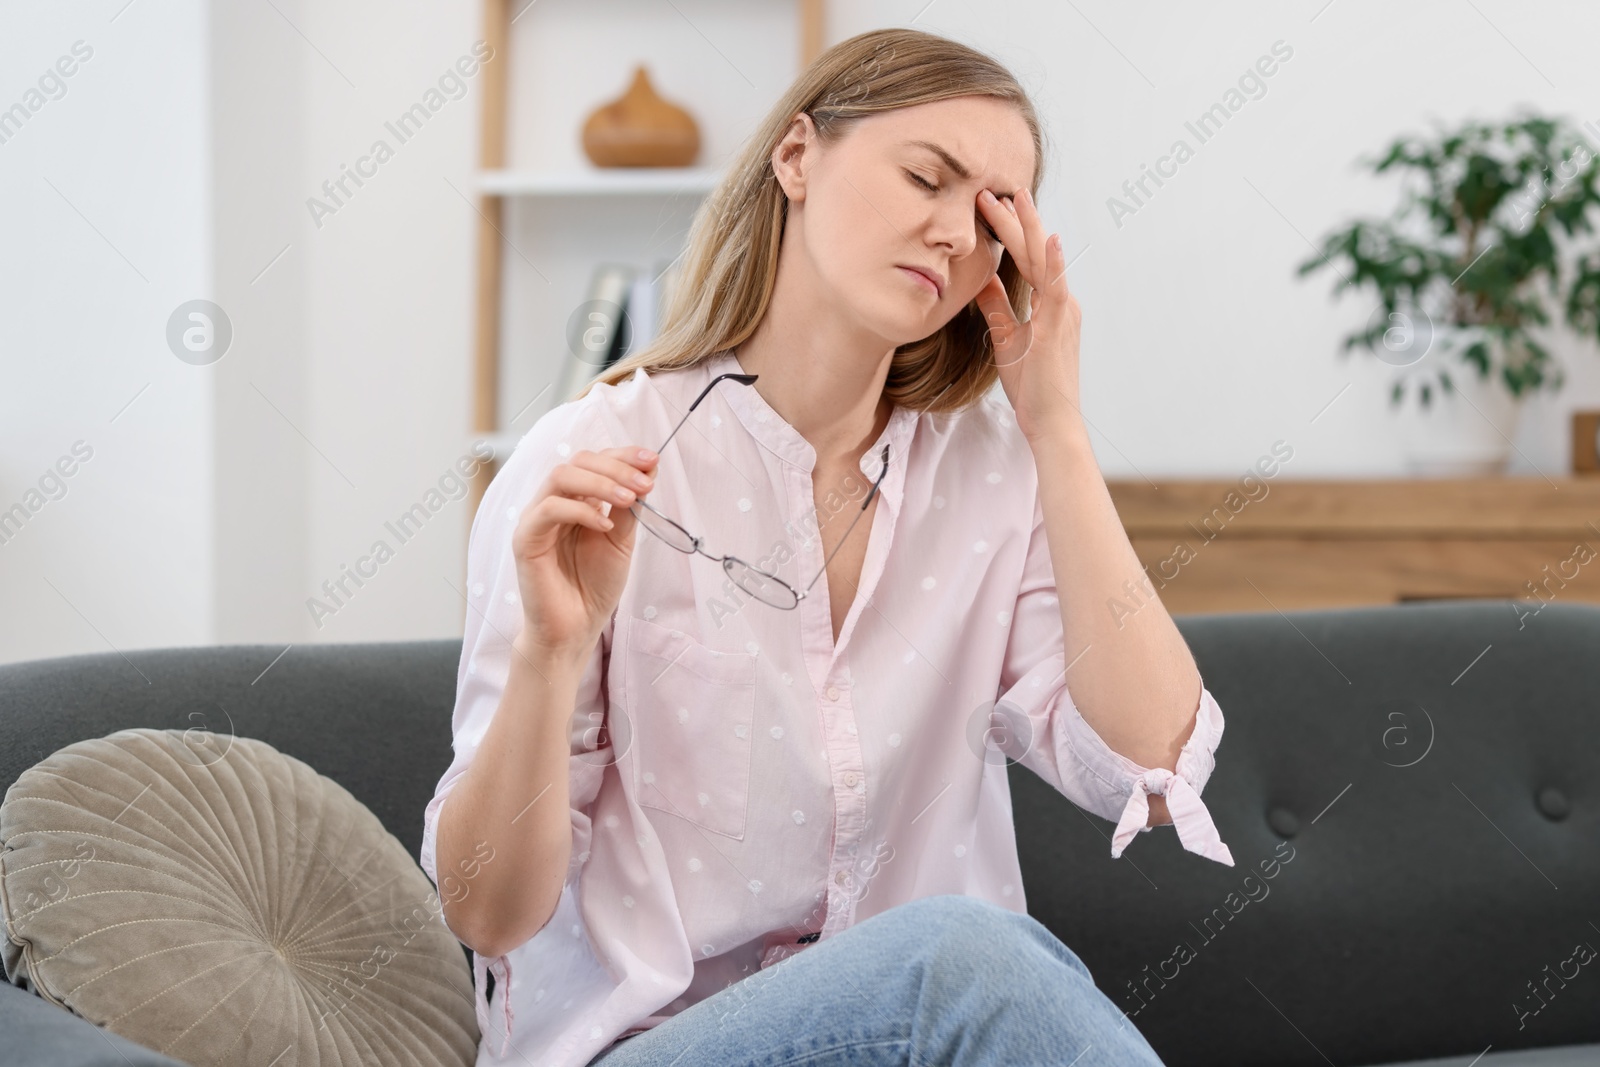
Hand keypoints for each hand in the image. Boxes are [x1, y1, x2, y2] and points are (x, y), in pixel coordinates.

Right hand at [512, 446, 657, 660]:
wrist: (576, 627)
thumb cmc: (595, 585)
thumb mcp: (622, 540)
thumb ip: (629, 507)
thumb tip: (649, 469)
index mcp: (576, 499)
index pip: (595, 461)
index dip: (624, 455)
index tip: (653, 460)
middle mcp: (554, 501)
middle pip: (579, 461)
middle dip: (616, 467)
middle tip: (645, 483)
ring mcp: (537, 517)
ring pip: (561, 476)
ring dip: (600, 483)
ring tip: (629, 498)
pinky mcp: (525, 538)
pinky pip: (549, 509)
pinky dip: (581, 511)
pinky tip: (606, 526)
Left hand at [971, 185, 1082, 442]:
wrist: (1051, 421)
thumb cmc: (1031, 386)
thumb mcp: (1007, 338)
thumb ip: (998, 307)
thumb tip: (981, 280)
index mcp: (1050, 303)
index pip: (1027, 258)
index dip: (1010, 231)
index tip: (992, 205)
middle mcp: (1060, 301)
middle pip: (1036, 252)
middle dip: (1016, 220)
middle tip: (995, 189)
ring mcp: (1062, 311)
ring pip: (1043, 261)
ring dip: (1027, 229)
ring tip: (1014, 198)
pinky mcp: (1059, 326)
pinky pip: (1057, 289)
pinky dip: (1055, 262)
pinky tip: (1050, 238)